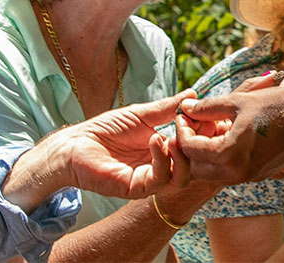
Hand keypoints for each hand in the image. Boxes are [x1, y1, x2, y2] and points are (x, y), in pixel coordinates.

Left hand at [4, 93, 192, 212]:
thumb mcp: (141, 114)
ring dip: (183, 155)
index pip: (192, 146)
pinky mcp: (137, 188)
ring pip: (182, 177)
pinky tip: (155, 140)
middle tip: (196, 126)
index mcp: (164, 149)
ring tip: (174, 135)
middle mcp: (160, 166)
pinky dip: (162, 159)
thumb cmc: (106, 129)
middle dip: (198, 145)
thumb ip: (167, 108)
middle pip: (194, 165)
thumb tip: (193, 94)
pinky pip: (159, 179)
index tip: (207, 116)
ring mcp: (150, 179)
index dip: (202, 133)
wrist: (77, 144)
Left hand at [175, 76, 283, 184]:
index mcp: (229, 154)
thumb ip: (208, 107)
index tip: (183, 113)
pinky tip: (224, 136)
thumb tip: (186, 108)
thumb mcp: (238, 101)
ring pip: (211, 174)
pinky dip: (219, 159)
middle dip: (189, 147)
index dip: (182, 129)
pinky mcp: (258, 175)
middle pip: (196, 168)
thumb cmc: (277, 105)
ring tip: (206, 129)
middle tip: (190, 124)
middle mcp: (237, 173)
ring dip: (204, 155)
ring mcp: (249, 177)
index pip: (190, 148)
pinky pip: (228, 173)